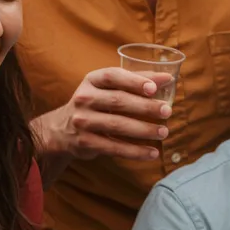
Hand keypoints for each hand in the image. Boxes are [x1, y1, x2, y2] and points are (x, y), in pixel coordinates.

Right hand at [35, 67, 173, 161]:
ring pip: (117, 125)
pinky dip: (134, 151)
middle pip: (118, 101)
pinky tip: (151, 153)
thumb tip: (167, 78)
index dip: (134, 81)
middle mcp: (84, 98)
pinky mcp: (85, 142)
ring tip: (164, 132)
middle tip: (167, 111)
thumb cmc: (97, 102)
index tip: (154, 89)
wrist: (62, 129)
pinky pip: (113, 147)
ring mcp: (83, 121)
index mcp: (92, 80)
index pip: (113, 76)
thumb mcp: (110, 87)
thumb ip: (138, 80)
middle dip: (145, 107)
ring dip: (143, 130)